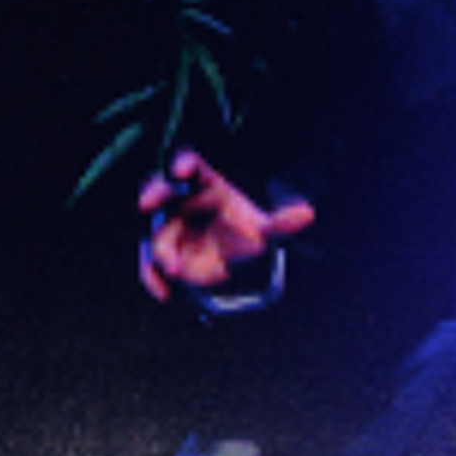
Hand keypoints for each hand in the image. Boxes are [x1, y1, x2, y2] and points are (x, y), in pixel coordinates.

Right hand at [137, 152, 315, 300]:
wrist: (239, 262)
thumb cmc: (248, 233)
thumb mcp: (267, 229)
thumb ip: (281, 222)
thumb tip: (306, 214)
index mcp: (206, 183)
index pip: (191, 164)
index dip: (184, 163)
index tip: (181, 170)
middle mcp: (182, 200)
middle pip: (161, 189)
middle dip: (154, 192)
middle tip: (148, 201)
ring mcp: (170, 226)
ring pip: (157, 230)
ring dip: (160, 249)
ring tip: (174, 268)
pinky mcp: (166, 253)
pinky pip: (151, 262)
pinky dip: (153, 277)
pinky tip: (164, 292)